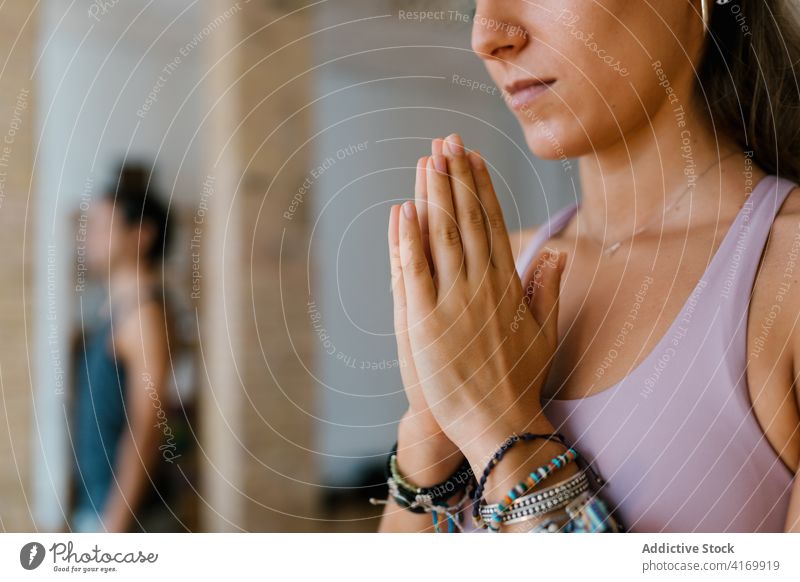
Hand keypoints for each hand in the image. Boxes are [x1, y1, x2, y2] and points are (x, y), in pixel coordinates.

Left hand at [393, 133, 566, 466]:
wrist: (497, 423)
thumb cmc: (519, 379)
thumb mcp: (544, 332)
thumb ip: (548, 288)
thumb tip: (559, 253)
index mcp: (507, 285)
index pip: (492, 223)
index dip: (480, 188)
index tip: (472, 158)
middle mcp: (482, 285)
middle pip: (466, 221)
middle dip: (455, 178)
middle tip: (446, 141)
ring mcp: (453, 302)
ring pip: (441, 237)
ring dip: (433, 196)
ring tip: (427, 160)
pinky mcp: (425, 321)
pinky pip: (415, 271)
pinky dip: (408, 239)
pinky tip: (403, 209)